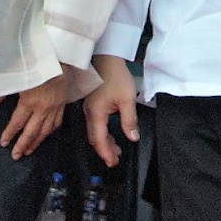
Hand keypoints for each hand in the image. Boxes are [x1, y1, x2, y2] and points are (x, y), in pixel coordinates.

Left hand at [0, 68, 68, 159]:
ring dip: (36, 142)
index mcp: (29, 101)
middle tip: (16, 155)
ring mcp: (54, 107)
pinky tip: (45, 135)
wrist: (58, 55)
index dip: (10, 134)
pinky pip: (57, 122)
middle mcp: (43, 107)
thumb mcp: (14, 76)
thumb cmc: (34, 63)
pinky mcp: (62, 103)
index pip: (17, 123)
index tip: (4, 143)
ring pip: (45, 130)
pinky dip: (50, 131)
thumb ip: (0, 92)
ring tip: (29, 150)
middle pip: (32, 132)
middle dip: (22, 145)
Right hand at [85, 54, 139, 168]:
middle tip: (115, 159)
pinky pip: (94, 123)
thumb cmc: (115, 75)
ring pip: (94, 131)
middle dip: (105, 150)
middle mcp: (89, 112)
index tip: (113, 162)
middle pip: (94, 138)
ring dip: (104, 142)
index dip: (106, 153)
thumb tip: (132, 137)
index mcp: (96, 113)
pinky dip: (102, 132)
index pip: (99, 140)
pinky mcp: (91, 104)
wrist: (108, 58)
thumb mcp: (127, 99)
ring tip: (116, 149)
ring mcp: (88, 108)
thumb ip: (129, 120)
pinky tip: (110, 134)